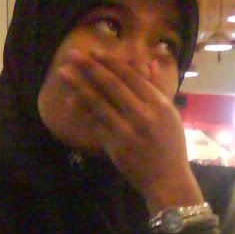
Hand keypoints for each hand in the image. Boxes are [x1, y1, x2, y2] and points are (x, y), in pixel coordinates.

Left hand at [58, 49, 202, 213]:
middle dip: (90, 67)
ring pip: (99, 102)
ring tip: (64, 73)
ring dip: (79, 85)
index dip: (111, 62)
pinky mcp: (116, 146)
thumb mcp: (170, 114)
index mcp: (159, 104)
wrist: (168, 180)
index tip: (94, 52)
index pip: (131, 76)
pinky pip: (95, 123)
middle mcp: (144, 114)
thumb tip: (150, 62)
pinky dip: (82, 110)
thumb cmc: (170, 147)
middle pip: (112, 85)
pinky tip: (70, 100)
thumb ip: (158, 88)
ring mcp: (128, 131)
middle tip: (73, 54)